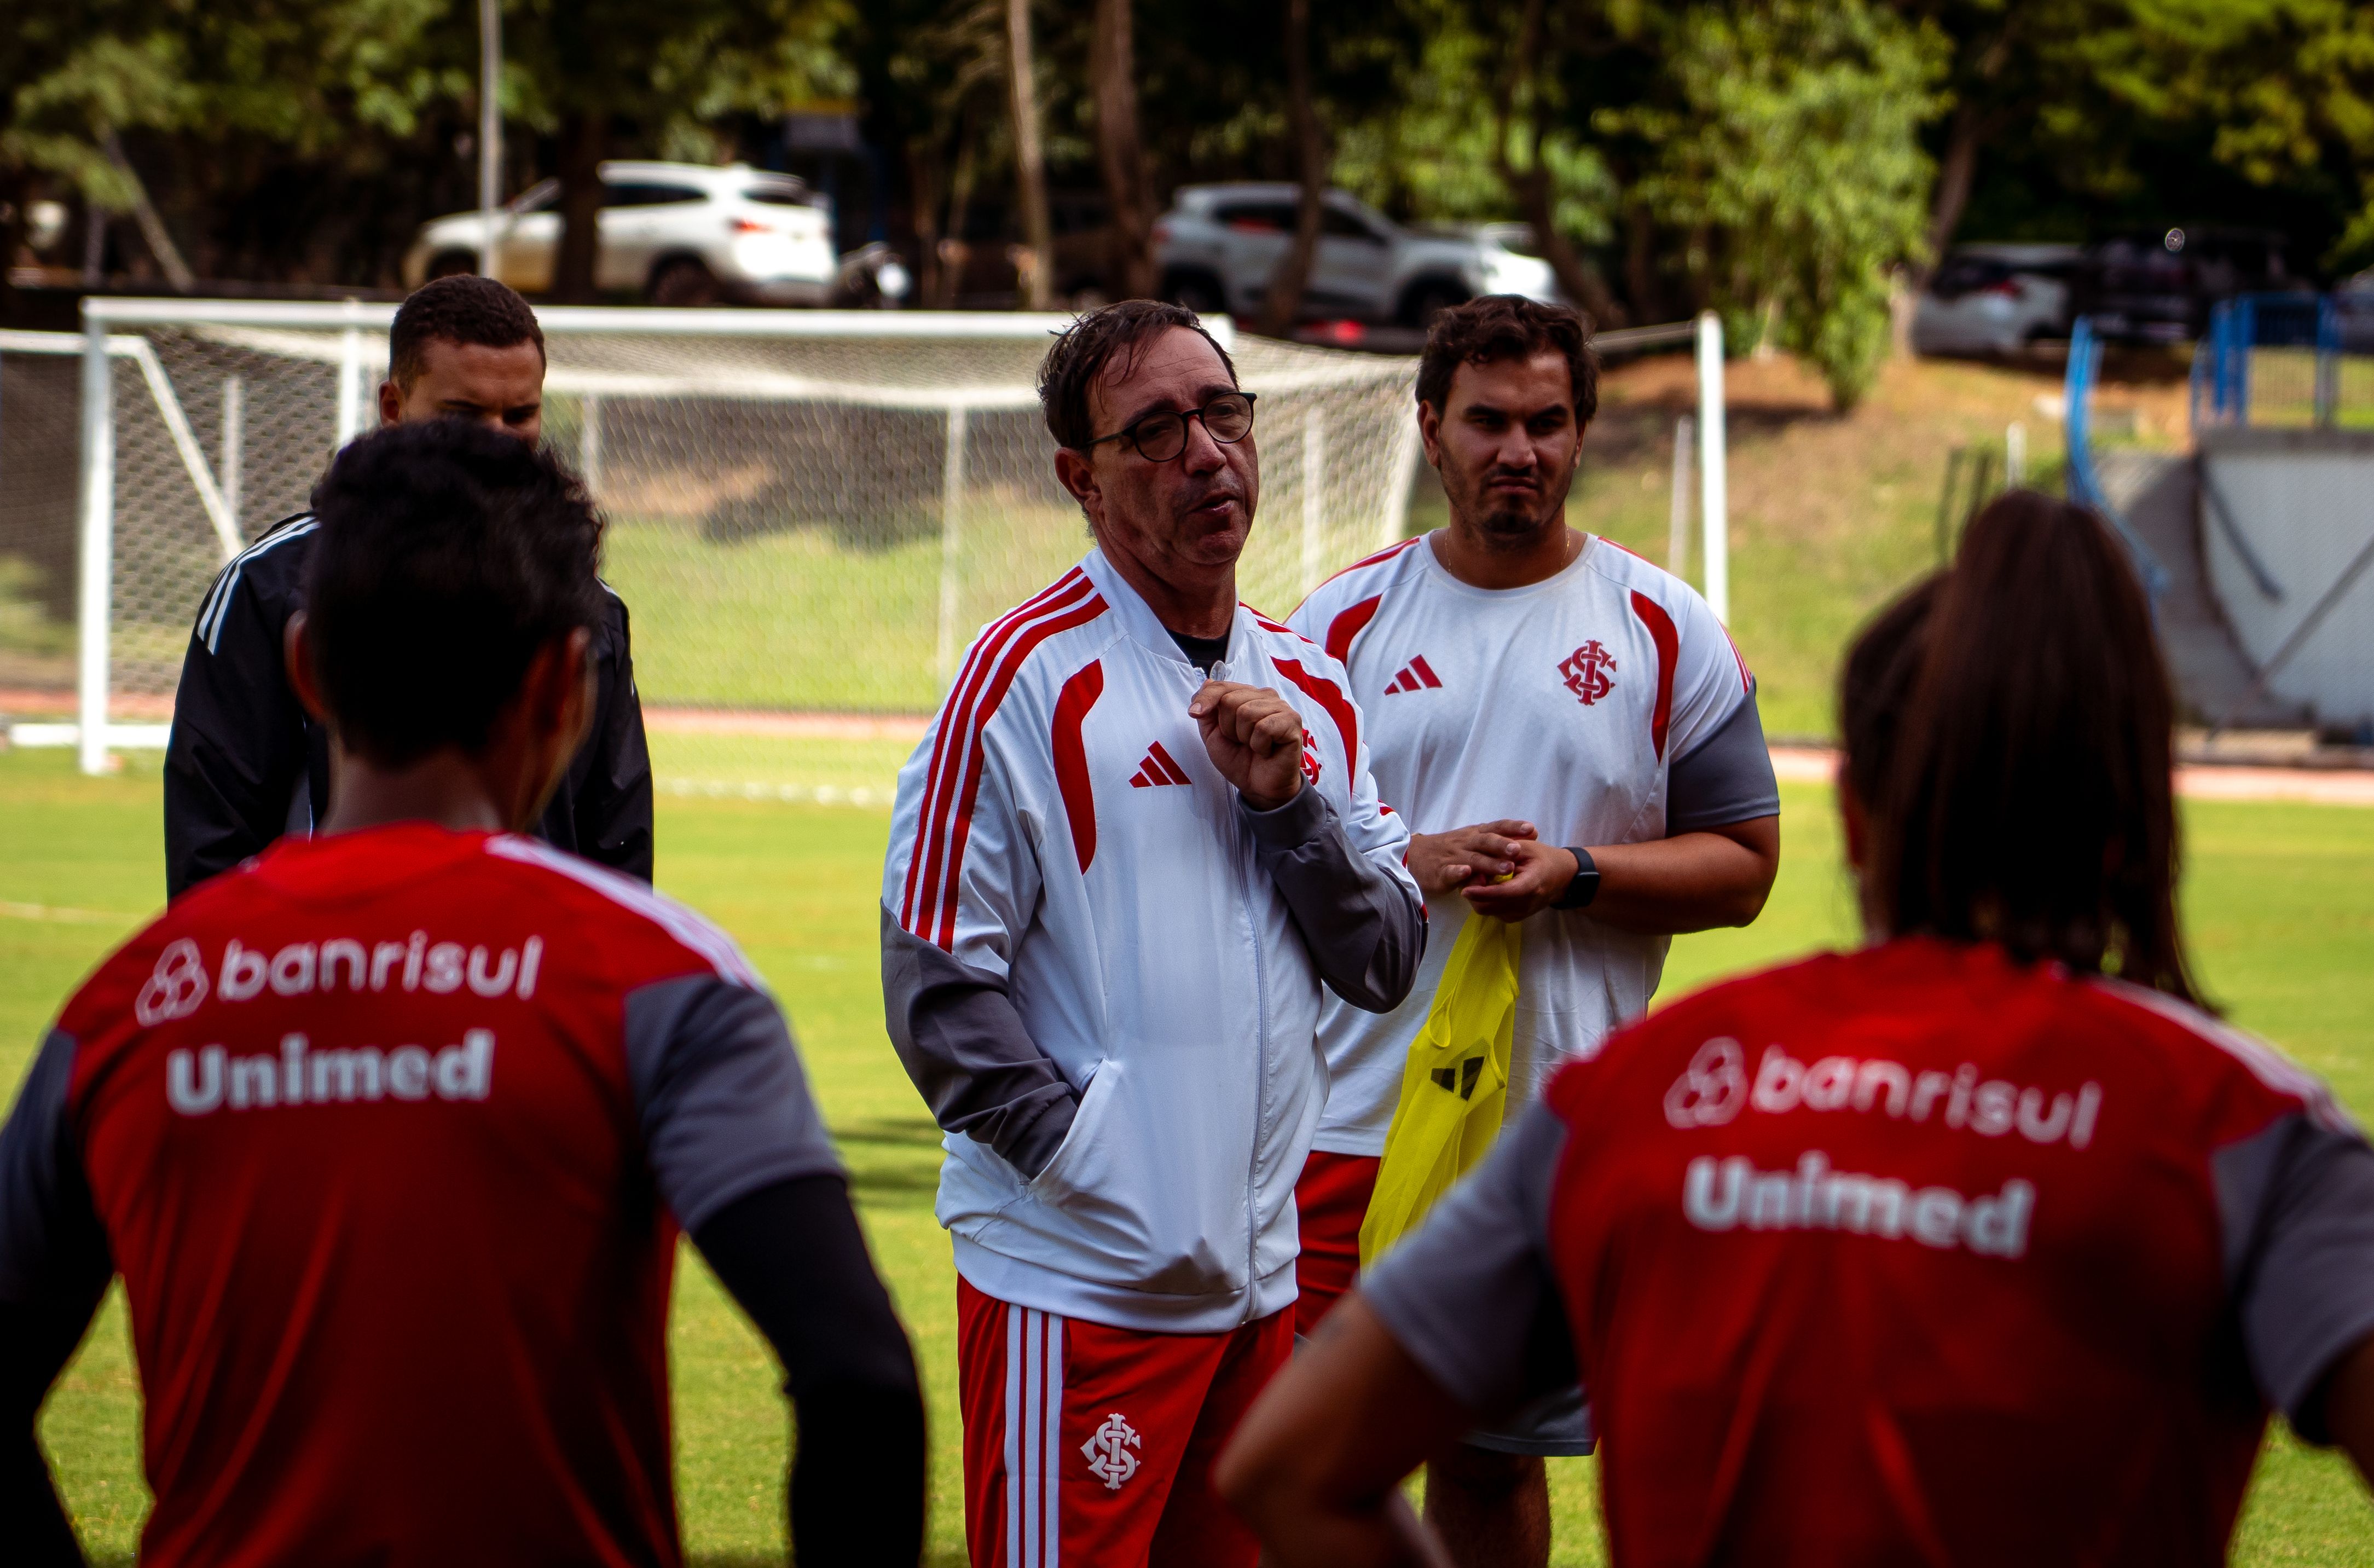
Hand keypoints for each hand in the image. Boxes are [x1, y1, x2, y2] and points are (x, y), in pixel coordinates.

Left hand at [1190, 681, 1305, 811]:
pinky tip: (1266, 751)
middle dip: (1228, 728)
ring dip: (1244, 738)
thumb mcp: (1213, 735)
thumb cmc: (1239, 759)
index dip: (1206, 699)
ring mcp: (1281, 707)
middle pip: (1231, 700)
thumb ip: (1208, 710)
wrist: (1258, 787)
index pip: (1222, 686)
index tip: (1194, 713)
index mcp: (1247, 695)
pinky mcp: (1292, 722)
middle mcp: (1266, 696)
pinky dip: (1259, 745)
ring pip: (1247, 713)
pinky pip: (1264, 727)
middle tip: (1241, 742)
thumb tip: (1207, 682)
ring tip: (1254, 746)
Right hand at [1405, 821, 1537, 896]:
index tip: (1532, 830)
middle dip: (1503, 845)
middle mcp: (1466, 842)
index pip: (1496, 827)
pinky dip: (1458, 872)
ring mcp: (1453, 857)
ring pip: (1473, 858)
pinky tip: (1466, 873)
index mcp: (1475, 834)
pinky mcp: (1440, 872)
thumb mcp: (1473, 840)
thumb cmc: (1451, 848)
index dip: (1513, 828)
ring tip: (1506, 868)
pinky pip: (1449, 871)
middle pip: (1486, 841)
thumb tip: (1530, 835)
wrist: (1414, 855)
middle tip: (1518, 850)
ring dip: (1490, 863)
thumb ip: (1498, 839)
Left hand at [1460, 838, 1581, 920]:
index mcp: (1531, 884)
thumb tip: (1481, 858)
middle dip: (1474, 893)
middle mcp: (1526, 903)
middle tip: (1473, 874)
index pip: (1503, 893)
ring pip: (1487, 910)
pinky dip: (1485, 900)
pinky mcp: (1515, 917)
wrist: (1562, 876)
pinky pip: (1492, 911)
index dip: (1482, 892)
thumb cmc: (1543, 857)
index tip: (1464, 889)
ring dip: (1477, 897)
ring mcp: (1520, 913)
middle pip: (1489, 906)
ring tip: (1480, 878)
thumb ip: (1504, 851)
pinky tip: (1488, 886)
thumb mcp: (1526, 847)